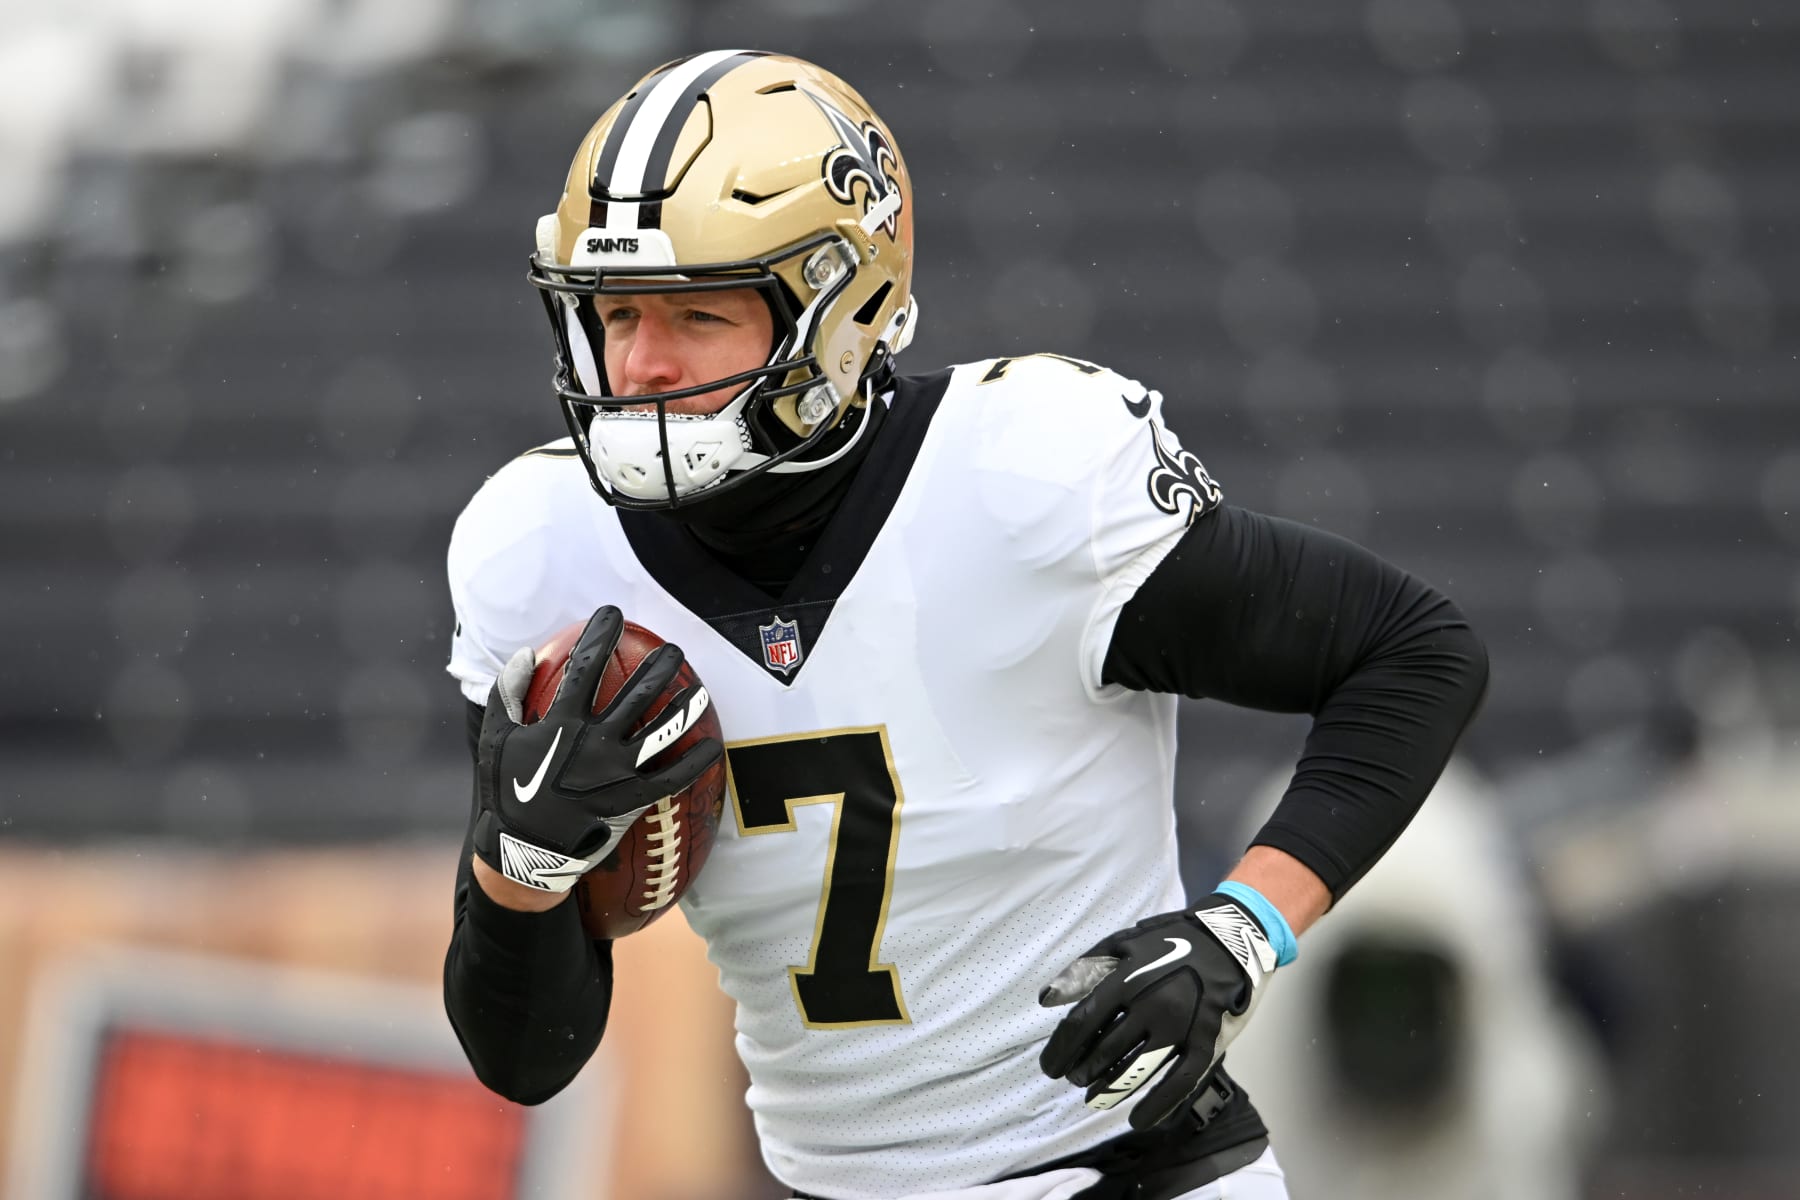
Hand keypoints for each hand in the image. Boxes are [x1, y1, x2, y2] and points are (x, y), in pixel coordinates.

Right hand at [472, 605, 721, 893]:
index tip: (612, 614)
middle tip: (674, 650)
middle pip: (635, 694)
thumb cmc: (506, 792)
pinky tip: (714, 746)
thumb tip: (527, 653)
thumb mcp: (495, 740)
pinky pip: (673, 779)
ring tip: (701, 690)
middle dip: (658, 667)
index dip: (599, 636)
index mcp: (559, 723)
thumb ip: (508, 694)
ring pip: (661, 731)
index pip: (584, 668)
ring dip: (684, 707)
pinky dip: (696, 763)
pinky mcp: (631, 801)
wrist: (522, 852)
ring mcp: (615, 772)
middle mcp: (593, 742)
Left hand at [1038, 895, 1276, 1129]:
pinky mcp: (1205, 1041)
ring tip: (1093, 1098)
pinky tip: (1138, 1120)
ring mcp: (1181, 1025)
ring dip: (1110, 1091)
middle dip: (1082, 1071)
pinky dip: (1158, 1105)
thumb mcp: (1122, 943)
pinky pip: (1179, 1081)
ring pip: (1137, 1071)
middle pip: (1105, 1051)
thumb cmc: (1169, 940)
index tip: (1050, 1067)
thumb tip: (1047, 999)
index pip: (1082, 1024)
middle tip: (1074, 1078)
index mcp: (1127, 978)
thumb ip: (1083, 970)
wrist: (1227, 939)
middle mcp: (1152, 1004)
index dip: (1060, 1050)